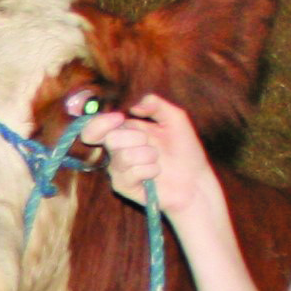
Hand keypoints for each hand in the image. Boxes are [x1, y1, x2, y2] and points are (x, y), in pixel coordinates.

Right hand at [81, 91, 206, 212]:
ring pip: (123, 157)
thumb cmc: (185, 150)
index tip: (120, 118)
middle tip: (151, 144)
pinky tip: (156, 173)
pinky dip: (149, 170)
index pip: (96, 126)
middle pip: (110, 139)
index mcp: (124, 132)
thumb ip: (155, 104)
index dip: (101, 122)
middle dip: (135, 138)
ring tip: (158, 160)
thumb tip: (133, 108)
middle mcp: (117, 150)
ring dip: (147, 155)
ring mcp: (118, 170)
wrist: (195, 180)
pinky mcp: (123, 187)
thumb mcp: (175, 118)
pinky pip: (130, 174)